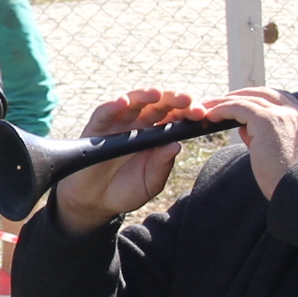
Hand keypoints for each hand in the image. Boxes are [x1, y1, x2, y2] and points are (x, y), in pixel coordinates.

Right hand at [53, 87, 199, 232]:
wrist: (96, 202)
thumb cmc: (125, 190)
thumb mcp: (149, 183)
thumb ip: (161, 166)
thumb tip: (176, 146)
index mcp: (157, 134)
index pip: (174, 117)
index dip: (188, 113)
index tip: (201, 114)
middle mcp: (139, 124)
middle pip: (158, 104)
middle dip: (173, 100)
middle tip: (187, 100)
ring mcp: (118, 123)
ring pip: (133, 101)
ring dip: (145, 95)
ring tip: (157, 94)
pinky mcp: (97, 127)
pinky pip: (105, 112)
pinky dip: (113, 105)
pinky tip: (123, 102)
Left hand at [197, 84, 297, 199]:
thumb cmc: (290, 180)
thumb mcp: (281, 152)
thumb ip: (264, 136)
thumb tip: (243, 127)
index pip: (279, 99)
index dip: (258, 98)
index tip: (240, 103)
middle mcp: (296, 113)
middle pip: (263, 93)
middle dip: (240, 95)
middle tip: (220, 101)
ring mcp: (282, 114)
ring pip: (249, 99)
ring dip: (226, 102)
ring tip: (208, 107)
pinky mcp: (266, 120)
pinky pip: (239, 107)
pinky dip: (223, 109)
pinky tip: (212, 115)